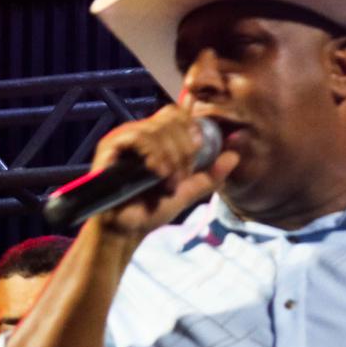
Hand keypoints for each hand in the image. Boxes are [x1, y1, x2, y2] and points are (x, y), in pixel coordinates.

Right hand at [89, 104, 238, 238]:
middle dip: (185, 150)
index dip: (192, 132)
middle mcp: (139, 132)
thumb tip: (235, 155)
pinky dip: (155, 156)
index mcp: (156, 137)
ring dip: (172, 159)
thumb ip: (210, 175)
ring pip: (159, 129)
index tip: (195, 159)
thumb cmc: (150, 210)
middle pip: (172, 119)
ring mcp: (123, 137)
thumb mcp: (187, 191)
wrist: (126, 231)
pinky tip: (159, 175)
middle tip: (181, 178)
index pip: (178, 115)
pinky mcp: (110, 146)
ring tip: (169, 184)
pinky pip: (140, 138)